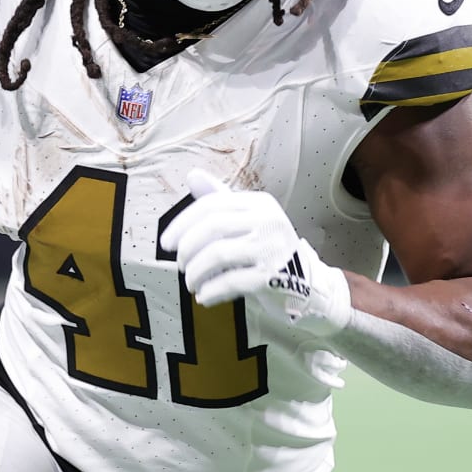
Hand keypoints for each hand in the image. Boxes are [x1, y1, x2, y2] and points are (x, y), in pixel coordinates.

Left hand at [160, 170, 351, 334]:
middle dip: (187, 249)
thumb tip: (192, 176)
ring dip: (196, 272)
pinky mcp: (273, 276)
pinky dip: (210, 290)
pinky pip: (230, 281)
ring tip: (191, 282)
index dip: (182, 224)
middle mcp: (268, 220)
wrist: (306, 283)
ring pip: (217, 255)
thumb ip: (220, 199)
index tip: (165, 244)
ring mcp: (272, 248)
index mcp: (259, 203)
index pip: (211, 205)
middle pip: (212, 228)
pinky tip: (204, 296)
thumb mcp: (247, 219)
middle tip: (180, 265)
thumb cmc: (267, 250)